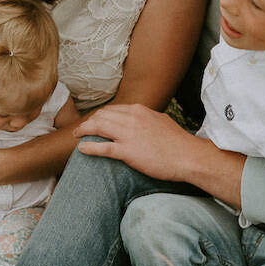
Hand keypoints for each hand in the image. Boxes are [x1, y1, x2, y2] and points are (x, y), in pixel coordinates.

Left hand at [75, 104, 194, 178]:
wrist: (187, 156)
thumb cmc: (178, 142)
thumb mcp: (161, 121)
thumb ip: (148, 119)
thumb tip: (142, 119)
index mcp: (139, 110)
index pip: (113, 109)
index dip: (101, 116)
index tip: (96, 121)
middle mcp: (131, 118)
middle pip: (102, 116)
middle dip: (89, 121)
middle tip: (82, 128)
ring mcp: (128, 134)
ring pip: (98, 127)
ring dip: (84, 130)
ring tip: (77, 135)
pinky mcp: (127, 151)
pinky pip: (102, 147)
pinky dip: (89, 147)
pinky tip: (81, 148)